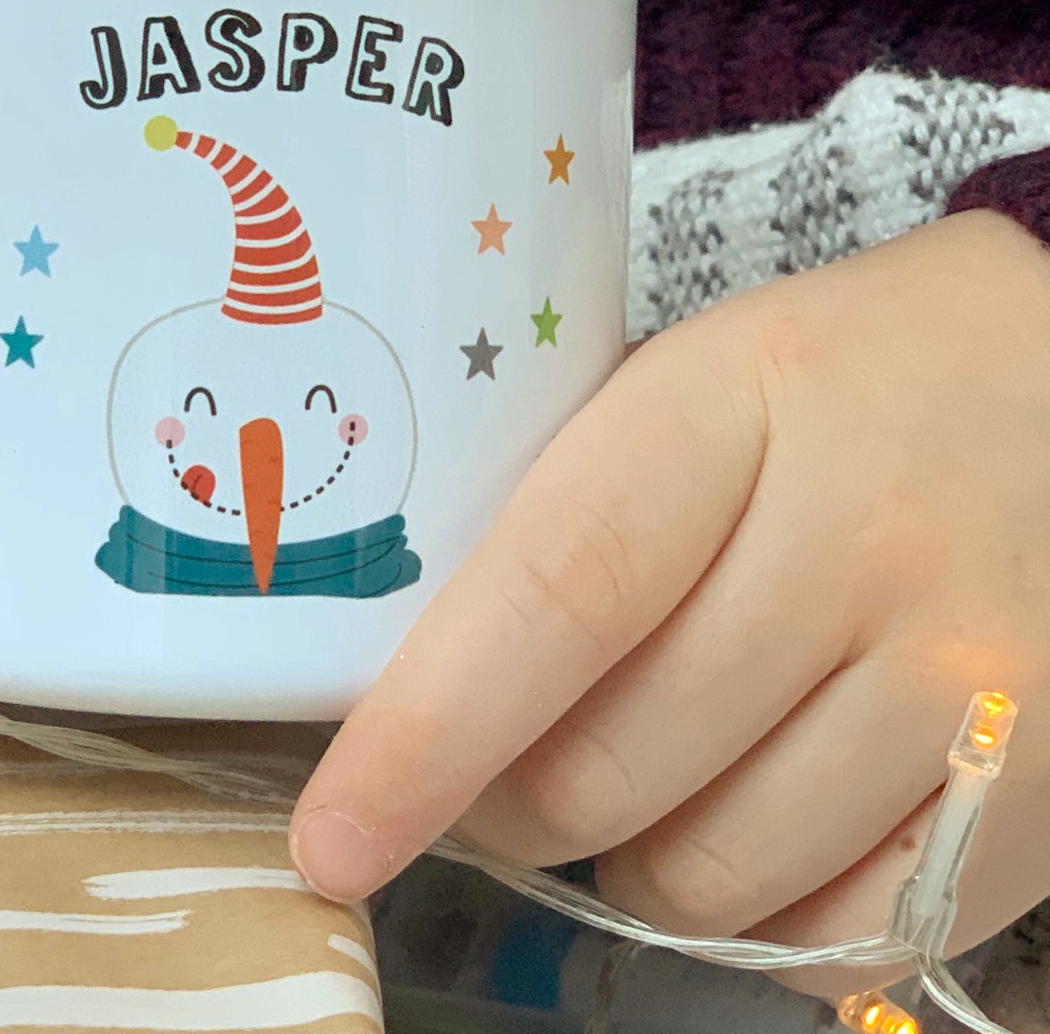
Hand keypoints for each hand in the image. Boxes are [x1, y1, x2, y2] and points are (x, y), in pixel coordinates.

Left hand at [292, 210, 1049, 996]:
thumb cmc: (845, 373)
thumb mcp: (695, 376)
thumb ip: (573, 506)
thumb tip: (422, 680)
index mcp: (732, 405)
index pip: (552, 595)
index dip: (423, 735)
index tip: (332, 833)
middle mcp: (861, 545)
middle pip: (611, 765)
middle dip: (502, 806)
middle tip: (488, 773)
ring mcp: (972, 678)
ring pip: (713, 877)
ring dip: (626, 863)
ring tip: (634, 780)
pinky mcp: (1048, 787)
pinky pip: (843, 937)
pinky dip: (757, 919)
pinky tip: (748, 824)